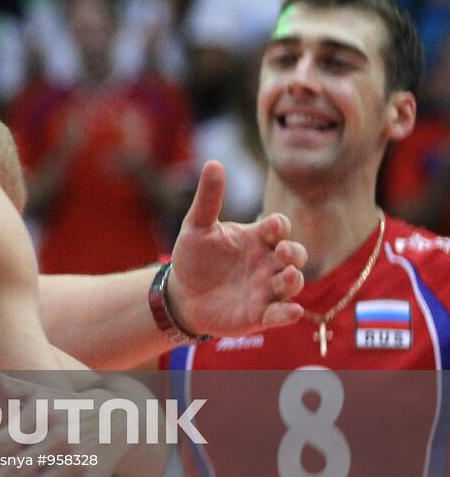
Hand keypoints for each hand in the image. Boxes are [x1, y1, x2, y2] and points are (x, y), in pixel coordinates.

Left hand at [166, 161, 306, 336]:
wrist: (181, 294)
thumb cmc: (194, 257)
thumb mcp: (197, 226)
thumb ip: (208, 198)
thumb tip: (214, 162)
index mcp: (257, 238)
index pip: (277, 227)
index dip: (278, 226)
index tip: (272, 227)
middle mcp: (268, 262)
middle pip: (294, 254)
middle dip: (294, 252)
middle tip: (282, 251)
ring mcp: (267, 289)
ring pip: (292, 283)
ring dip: (294, 280)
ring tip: (289, 276)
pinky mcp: (260, 314)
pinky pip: (280, 314)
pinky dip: (288, 313)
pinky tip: (292, 311)